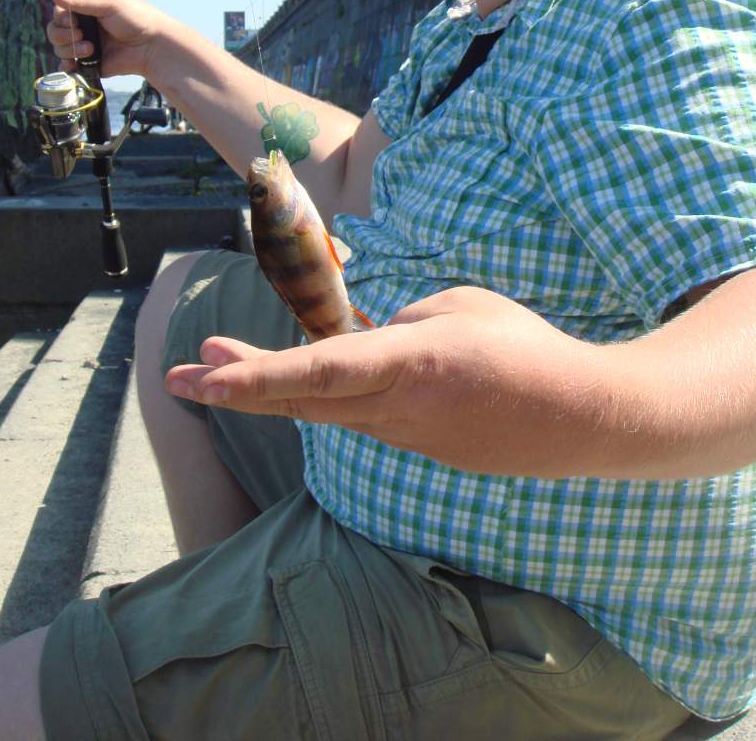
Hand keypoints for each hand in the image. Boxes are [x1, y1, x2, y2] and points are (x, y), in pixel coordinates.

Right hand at [46, 0, 172, 80]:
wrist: (153, 46)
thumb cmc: (136, 18)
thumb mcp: (108, 3)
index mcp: (87, 9)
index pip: (59, 11)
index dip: (61, 17)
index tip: (71, 19)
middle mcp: (84, 26)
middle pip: (55, 30)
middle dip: (63, 34)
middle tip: (80, 34)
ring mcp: (85, 46)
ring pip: (60, 48)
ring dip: (69, 49)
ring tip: (90, 49)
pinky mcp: (90, 64)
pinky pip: (69, 66)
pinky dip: (68, 65)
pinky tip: (75, 63)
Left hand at [165, 286, 592, 476]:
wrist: (580, 419)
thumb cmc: (524, 348)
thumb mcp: (458, 306)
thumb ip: (401, 323)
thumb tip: (371, 339)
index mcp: (410, 362)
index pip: (317, 370)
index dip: (254, 375)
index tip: (200, 373)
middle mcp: (396, 408)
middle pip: (301, 399)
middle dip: (235, 386)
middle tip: (175, 377)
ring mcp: (405, 436)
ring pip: (324, 411)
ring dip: (271, 387)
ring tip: (219, 364)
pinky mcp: (418, 449)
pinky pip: (362, 418)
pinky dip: (326, 397)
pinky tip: (317, 377)